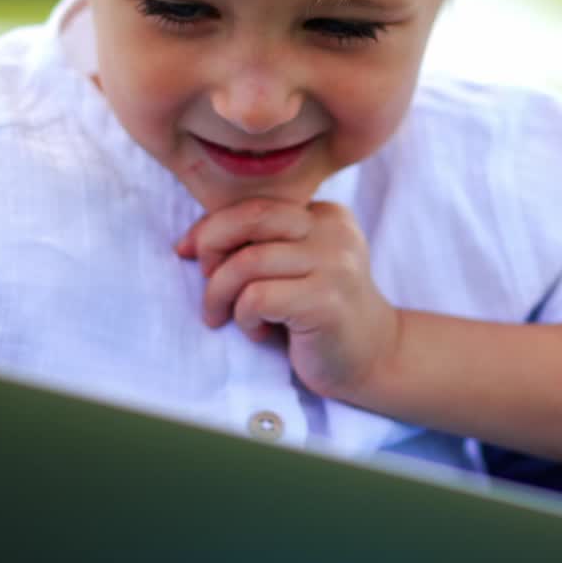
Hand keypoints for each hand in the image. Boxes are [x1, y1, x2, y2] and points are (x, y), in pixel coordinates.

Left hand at [175, 198, 398, 400]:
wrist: (372, 357)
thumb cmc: (315, 314)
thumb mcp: (291, 268)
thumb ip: (257, 244)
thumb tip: (189, 243)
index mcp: (324, 214)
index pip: (255, 204)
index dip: (213, 227)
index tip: (189, 252)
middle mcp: (333, 231)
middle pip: (252, 217)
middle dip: (211, 246)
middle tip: (207, 283)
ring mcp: (335, 264)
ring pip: (248, 262)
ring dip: (221, 294)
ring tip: (227, 317)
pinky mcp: (327, 301)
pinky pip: (258, 298)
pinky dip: (244, 317)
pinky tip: (259, 332)